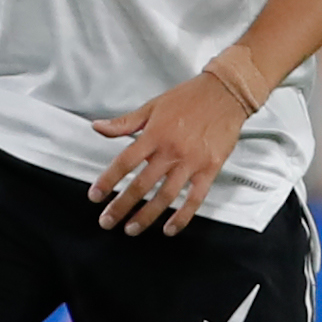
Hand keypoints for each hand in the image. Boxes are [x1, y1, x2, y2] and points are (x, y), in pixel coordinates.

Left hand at [88, 74, 247, 234]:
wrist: (225, 93)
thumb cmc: (190, 98)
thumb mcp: (152, 106)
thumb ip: (124, 123)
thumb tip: (98, 127)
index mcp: (154, 135)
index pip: (124, 162)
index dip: (107, 181)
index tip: (96, 195)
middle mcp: (171, 151)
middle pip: (141, 185)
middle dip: (121, 206)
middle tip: (108, 221)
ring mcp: (191, 162)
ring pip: (165, 196)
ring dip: (147, 216)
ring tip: (132, 228)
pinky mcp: (210, 169)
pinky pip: (194, 198)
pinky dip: (181, 216)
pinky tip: (169, 228)